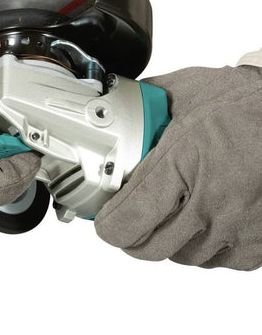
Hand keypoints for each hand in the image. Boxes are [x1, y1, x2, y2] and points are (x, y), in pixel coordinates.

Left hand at [95, 65, 261, 269]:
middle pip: (151, 246)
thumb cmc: (244, 101)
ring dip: (167, 240)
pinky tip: (199, 223)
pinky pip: (217, 261)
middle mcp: (211, 200)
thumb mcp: (184, 90)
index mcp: (183, 161)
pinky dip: (201, 246)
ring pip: (182, 256)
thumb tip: (119, 102)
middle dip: (131, 237)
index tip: (104, 222)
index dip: (109, 225)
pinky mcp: (259, 241)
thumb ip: (146, 101)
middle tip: (128, 223)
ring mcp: (237, 225)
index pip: (132, 216)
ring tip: (166, 217)